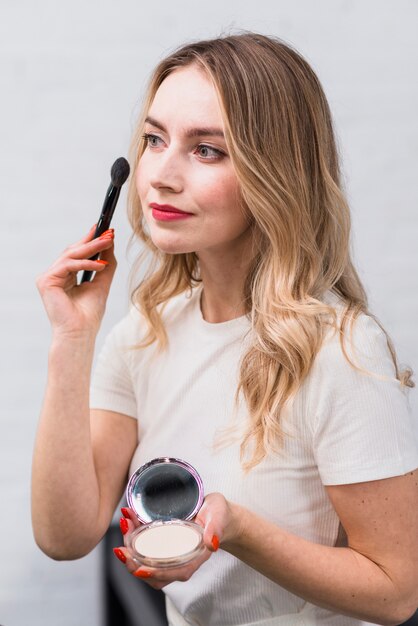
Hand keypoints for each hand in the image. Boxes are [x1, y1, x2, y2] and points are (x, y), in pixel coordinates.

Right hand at [36, 225, 116, 337]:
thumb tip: (110, 243)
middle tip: (109, 233)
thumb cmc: (89, 314)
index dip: (90, 240)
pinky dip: (85, 264)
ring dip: (91, 248)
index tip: (105, 230)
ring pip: (70, 255)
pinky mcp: (46, 282)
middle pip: (73, 251)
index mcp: (65, 276)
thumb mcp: (102, 283)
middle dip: (92, 241)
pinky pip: (67, 265)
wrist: (80, 332)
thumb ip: (106, 263)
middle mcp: (55, 276)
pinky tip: (100, 265)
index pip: (77, 254)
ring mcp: (48, 278)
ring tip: (108, 242)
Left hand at [113, 494, 236, 589]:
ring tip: (124, 524)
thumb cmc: (218, 515)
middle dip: (133, 562)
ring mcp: (168, 553)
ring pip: (144, 560)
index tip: (139, 569)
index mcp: (193, 558)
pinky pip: (143, 546)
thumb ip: (216, 528)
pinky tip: (128, 518)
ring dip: (129, 546)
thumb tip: (210, 543)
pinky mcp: (161, 543)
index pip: (173, 573)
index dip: (155, 574)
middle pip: (152, 571)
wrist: (217, 513)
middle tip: (122, 547)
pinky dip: (132, 535)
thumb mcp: (219, 515)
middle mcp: (179, 560)